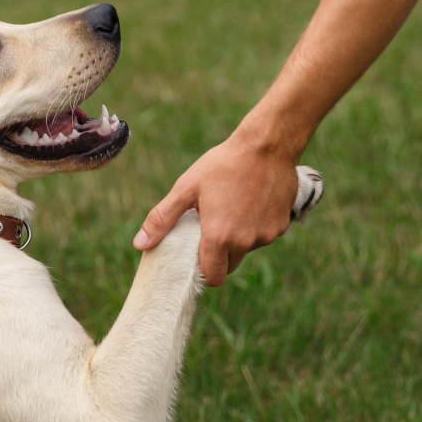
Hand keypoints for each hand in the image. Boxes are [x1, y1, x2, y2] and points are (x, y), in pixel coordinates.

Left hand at [132, 131, 298, 285]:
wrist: (267, 145)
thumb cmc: (222, 165)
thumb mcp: (186, 188)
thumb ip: (162, 219)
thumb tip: (139, 245)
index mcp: (220, 237)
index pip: (212, 277)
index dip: (202, 270)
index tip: (195, 254)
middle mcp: (246, 242)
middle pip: (229, 266)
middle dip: (218, 255)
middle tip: (209, 228)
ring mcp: (267, 235)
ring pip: (247, 249)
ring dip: (237, 239)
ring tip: (229, 209)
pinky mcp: (281, 225)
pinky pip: (263, 236)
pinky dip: (254, 227)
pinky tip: (249, 204)